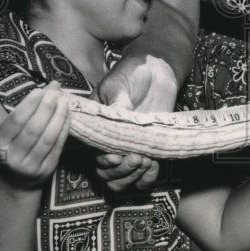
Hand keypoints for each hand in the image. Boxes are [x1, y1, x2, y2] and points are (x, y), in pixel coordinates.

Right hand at [0, 82, 70, 188]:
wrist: (14, 181)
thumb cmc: (13, 147)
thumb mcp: (11, 132)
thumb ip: (27, 111)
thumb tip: (49, 88)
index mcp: (0, 143)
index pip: (15, 121)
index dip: (29, 105)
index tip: (40, 91)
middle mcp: (13, 156)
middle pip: (33, 129)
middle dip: (46, 108)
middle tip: (56, 92)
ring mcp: (30, 165)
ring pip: (48, 138)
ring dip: (58, 117)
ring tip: (64, 101)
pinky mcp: (46, 170)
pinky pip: (58, 146)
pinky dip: (64, 129)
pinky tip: (68, 116)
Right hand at [94, 55, 175, 191]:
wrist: (155, 70)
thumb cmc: (130, 73)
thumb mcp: (118, 84)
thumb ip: (117, 101)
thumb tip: (117, 115)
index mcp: (98, 128)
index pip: (94, 155)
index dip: (104, 162)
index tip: (117, 156)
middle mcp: (111, 143)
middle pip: (107, 174)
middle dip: (121, 172)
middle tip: (137, 157)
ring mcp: (130, 148)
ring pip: (123, 180)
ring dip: (133, 177)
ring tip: (146, 161)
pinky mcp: (149, 149)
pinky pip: (144, 177)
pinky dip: (147, 177)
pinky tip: (154, 165)